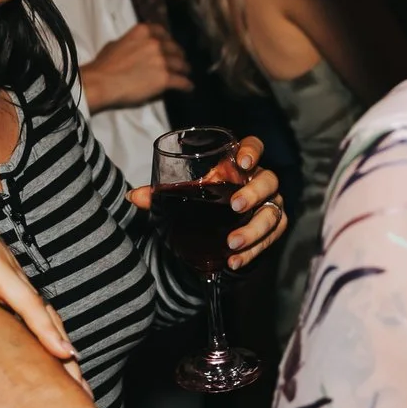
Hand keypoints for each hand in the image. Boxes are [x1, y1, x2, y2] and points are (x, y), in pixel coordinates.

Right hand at [0, 173, 75, 378]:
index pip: (29, 335)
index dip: (44, 363)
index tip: (58, 392)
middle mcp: (13, 291)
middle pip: (47, 332)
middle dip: (64, 366)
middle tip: (82, 396)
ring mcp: (12, 282)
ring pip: (47, 323)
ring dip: (64, 355)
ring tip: (80, 384)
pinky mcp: (4, 275)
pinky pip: (31, 306)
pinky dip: (47, 330)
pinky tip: (64, 353)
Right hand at [78, 22, 191, 110]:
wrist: (101, 82)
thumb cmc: (103, 65)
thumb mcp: (115, 45)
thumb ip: (129, 43)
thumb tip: (133, 47)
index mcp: (143, 31)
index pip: (162, 32)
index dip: (168, 41)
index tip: (170, 46)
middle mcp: (155, 43)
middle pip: (174, 48)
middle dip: (178, 55)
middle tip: (180, 61)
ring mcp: (162, 60)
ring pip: (181, 64)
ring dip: (184, 69)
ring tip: (186, 73)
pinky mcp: (165, 78)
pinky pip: (181, 81)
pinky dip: (186, 84)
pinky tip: (188, 87)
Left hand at [129, 135, 285, 271]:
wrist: (218, 226)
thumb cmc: (203, 199)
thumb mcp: (184, 194)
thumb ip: (161, 194)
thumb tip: (133, 197)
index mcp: (238, 165)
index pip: (254, 147)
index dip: (252, 151)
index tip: (242, 162)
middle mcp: (259, 182)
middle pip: (268, 181)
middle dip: (253, 194)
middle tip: (234, 207)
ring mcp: (269, 205)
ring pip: (273, 214)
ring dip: (253, 230)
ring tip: (232, 243)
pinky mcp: (273, 229)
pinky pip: (271, 239)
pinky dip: (253, 252)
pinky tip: (234, 260)